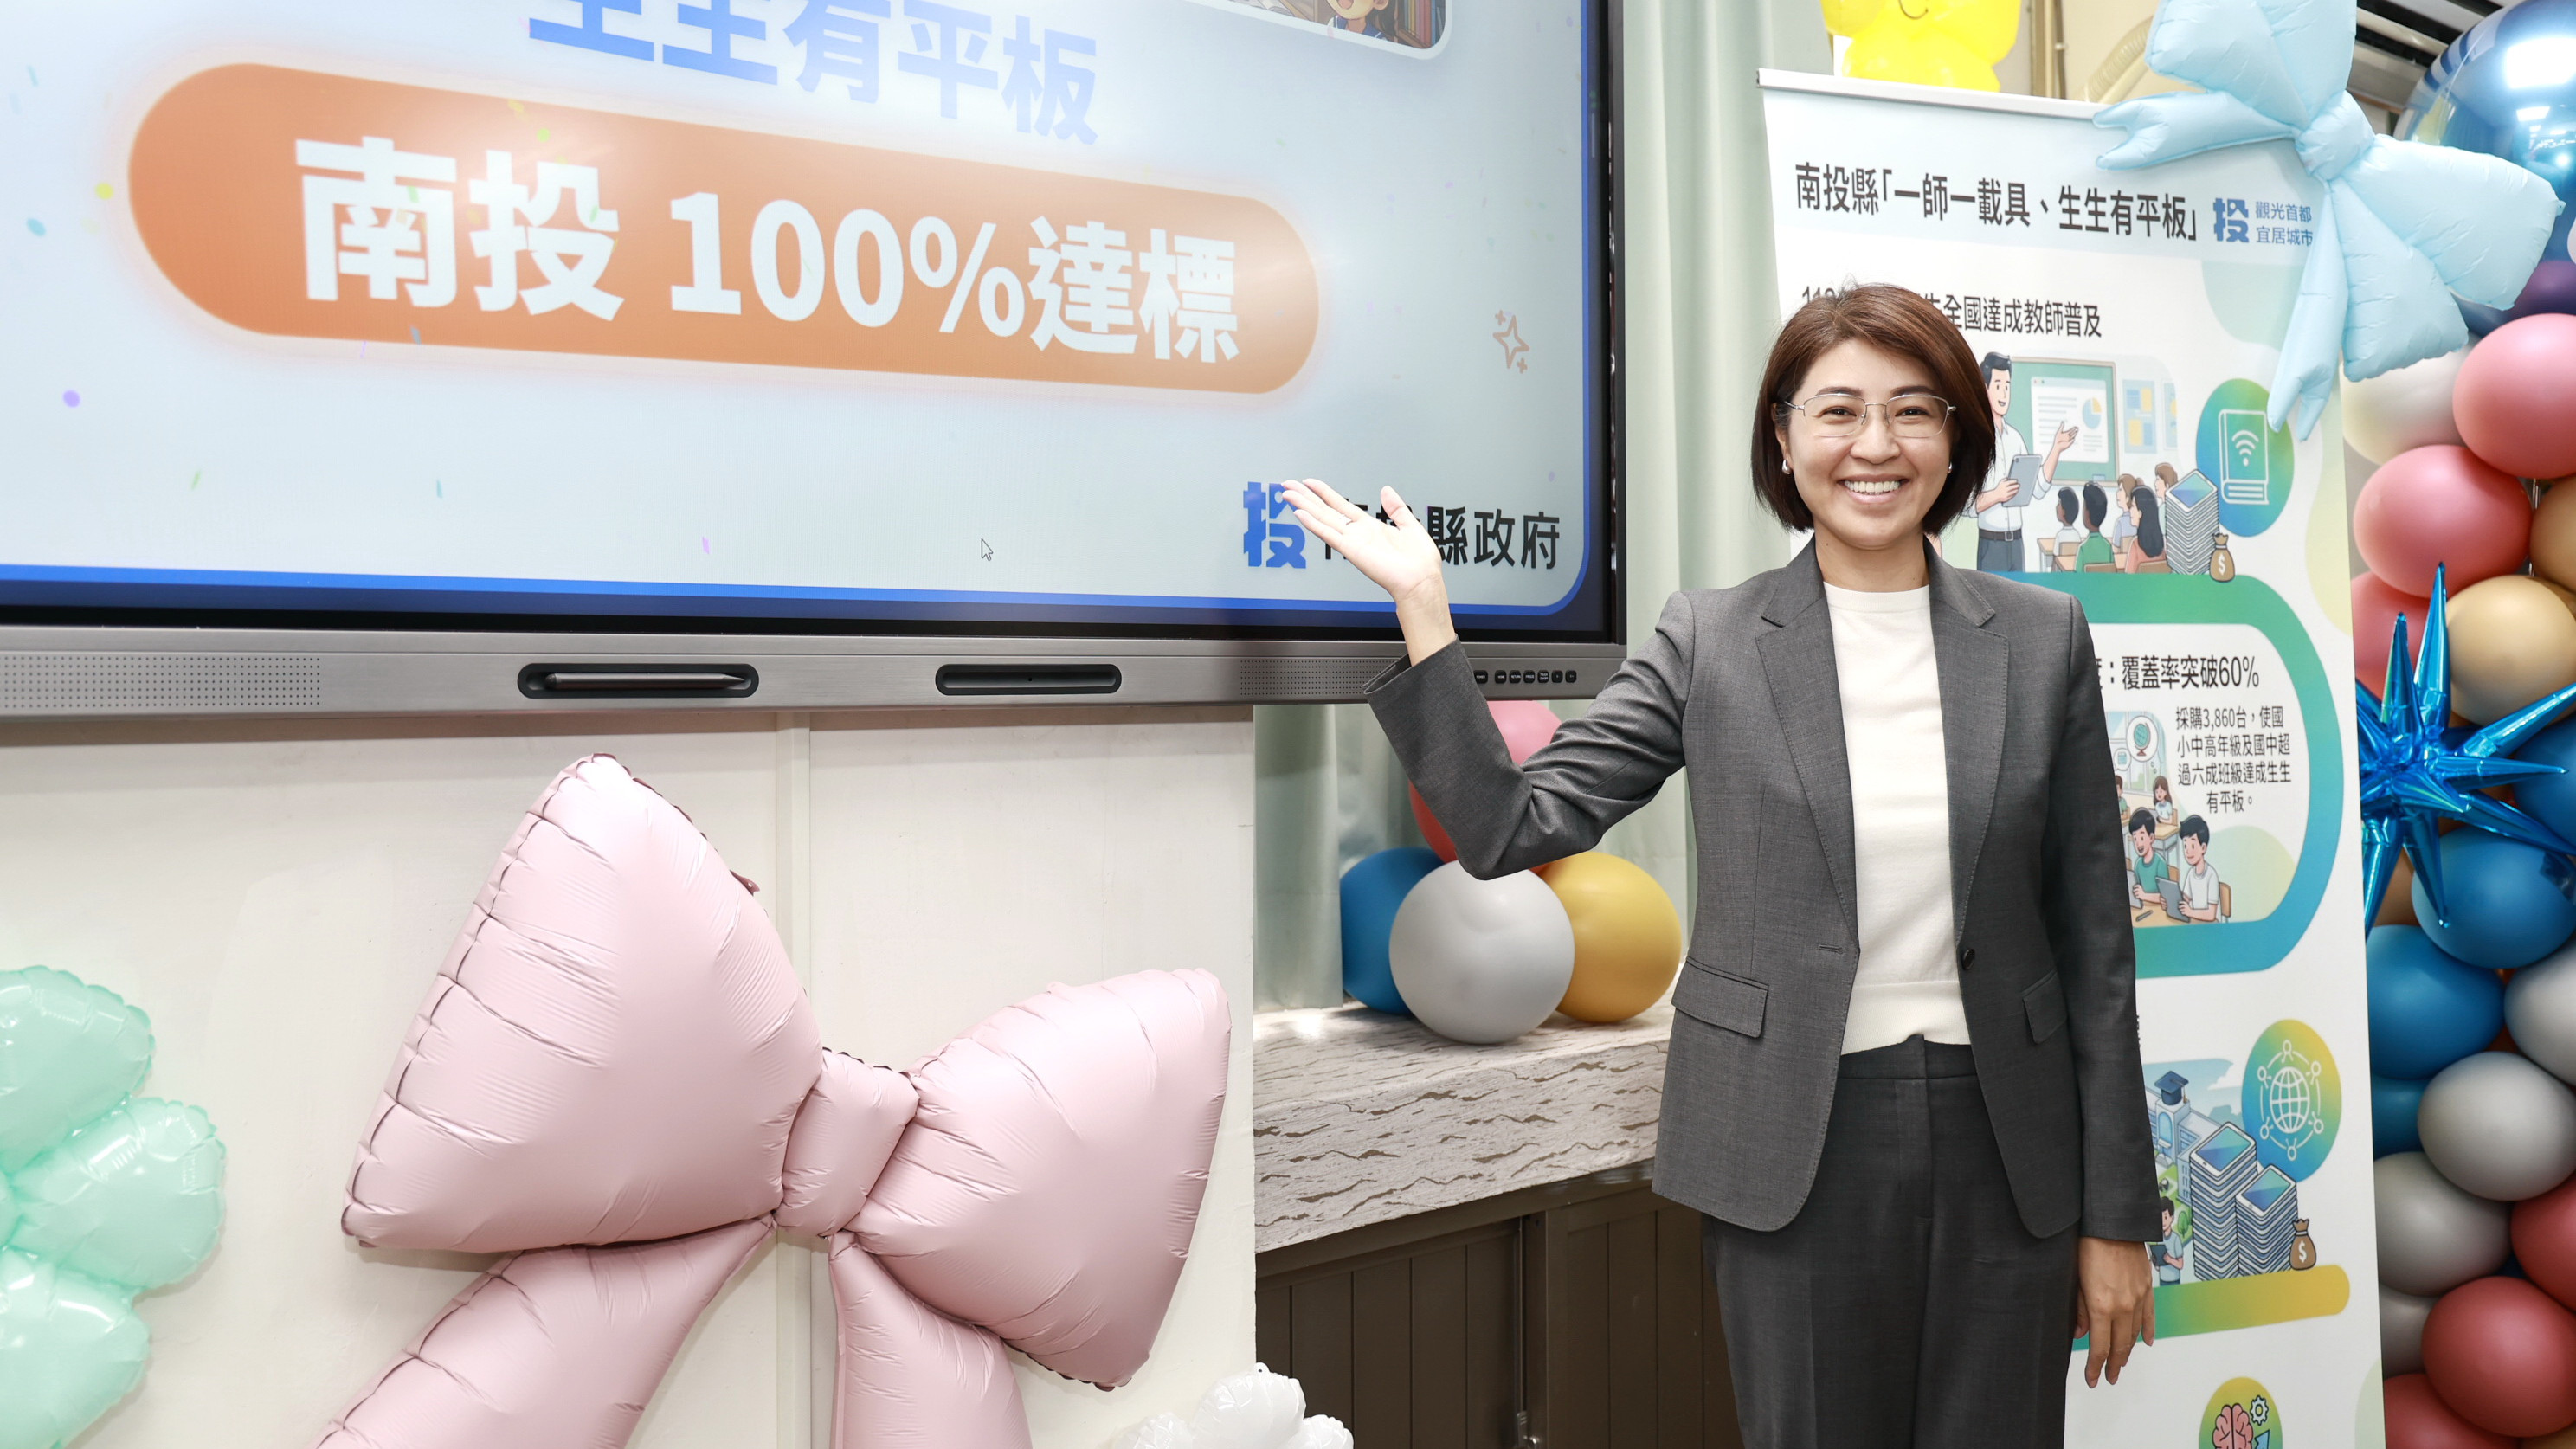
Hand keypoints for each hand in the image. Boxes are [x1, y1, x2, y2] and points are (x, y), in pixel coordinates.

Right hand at [1281, 479, 1455, 662]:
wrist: (1421, 580)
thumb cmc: (1419, 562)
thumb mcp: (1410, 525)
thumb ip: (1396, 508)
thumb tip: (1386, 490)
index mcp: (1370, 528)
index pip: (1341, 506)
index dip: (1325, 493)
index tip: (1311, 483)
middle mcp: (1357, 534)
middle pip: (1325, 511)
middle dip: (1306, 497)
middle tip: (1288, 485)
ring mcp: (1352, 542)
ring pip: (1322, 519)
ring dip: (1304, 506)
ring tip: (1287, 494)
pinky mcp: (1351, 550)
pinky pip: (1329, 534)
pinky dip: (1313, 524)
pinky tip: (1300, 514)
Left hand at [2055, 422, 2079, 450]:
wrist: (2057, 446)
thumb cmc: (2057, 439)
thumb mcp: (2059, 432)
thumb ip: (2061, 427)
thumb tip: (2062, 421)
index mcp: (2067, 433)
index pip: (2072, 430)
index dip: (2074, 428)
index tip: (2076, 426)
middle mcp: (2069, 436)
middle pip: (2074, 432)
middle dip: (2076, 430)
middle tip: (2077, 428)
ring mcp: (2070, 440)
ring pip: (2074, 436)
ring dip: (2075, 434)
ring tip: (2076, 431)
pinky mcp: (2070, 443)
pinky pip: (2072, 441)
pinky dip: (2072, 439)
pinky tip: (2073, 438)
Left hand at [2073, 1235, 2154, 1385]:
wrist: (2112, 1222)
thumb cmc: (2088, 1246)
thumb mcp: (2075, 1279)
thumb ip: (2079, 1309)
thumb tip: (2080, 1334)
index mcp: (2102, 1306)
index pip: (2100, 1347)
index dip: (2095, 1366)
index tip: (2092, 1379)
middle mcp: (2123, 1305)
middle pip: (2121, 1345)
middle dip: (2114, 1365)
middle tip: (2109, 1378)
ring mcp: (2138, 1297)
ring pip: (2135, 1333)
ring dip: (2129, 1351)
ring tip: (2122, 1364)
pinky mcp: (2146, 1287)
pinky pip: (2149, 1315)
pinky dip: (2147, 1331)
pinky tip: (2146, 1342)